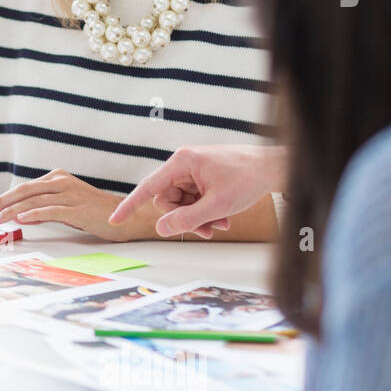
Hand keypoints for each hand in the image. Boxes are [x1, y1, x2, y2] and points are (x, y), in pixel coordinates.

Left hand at [0, 170, 134, 240]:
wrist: (126, 216)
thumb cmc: (94, 212)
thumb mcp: (66, 206)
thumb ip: (44, 206)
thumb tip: (19, 215)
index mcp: (58, 178)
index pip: (25, 187)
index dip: (5, 198)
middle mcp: (63, 182)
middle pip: (25, 191)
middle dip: (3, 202)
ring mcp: (71, 195)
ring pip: (34, 201)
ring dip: (13, 211)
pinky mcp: (78, 208)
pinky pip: (51, 210)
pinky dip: (33, 214)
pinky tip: (20, 219)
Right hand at [108, 145, 285, 237]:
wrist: (275, 167)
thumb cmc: (249, 177)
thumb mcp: (216, 205)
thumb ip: (187, 219)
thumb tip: (161, 229)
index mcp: (182, 162)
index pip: (148, 187)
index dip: (130, 205)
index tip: (115, 219)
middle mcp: (184, 163)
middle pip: (167, 199)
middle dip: (184, 217)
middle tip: (206, 229)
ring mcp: (194, 170)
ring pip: (182, 202)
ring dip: (198, 217)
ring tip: (221, 223)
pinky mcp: (203, 177)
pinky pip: (194, 199)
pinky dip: (206, 211)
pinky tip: (223, 217)